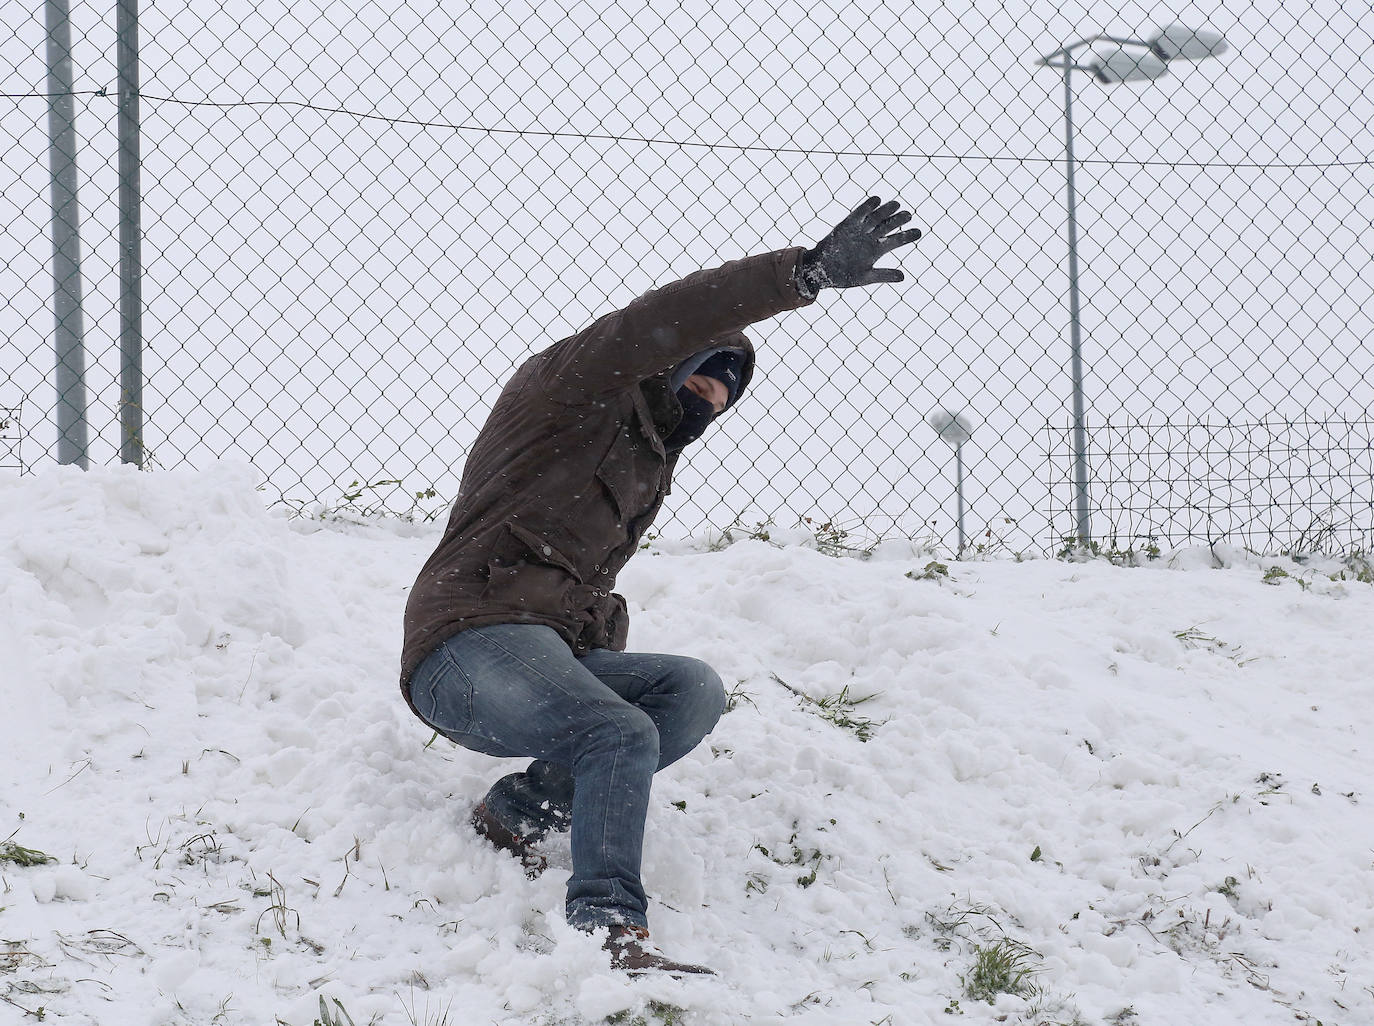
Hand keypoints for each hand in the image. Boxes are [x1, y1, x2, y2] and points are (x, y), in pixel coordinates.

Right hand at [798, 197, 922, 294]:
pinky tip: (877, 200)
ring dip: (886, 211)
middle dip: (899, 220)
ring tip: (897, 205)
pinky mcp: (847, 225)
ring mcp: (859, 230)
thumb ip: (884, 275)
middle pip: (888, 225)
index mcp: (877, 250)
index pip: (896, 240)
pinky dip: (867, 207)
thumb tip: (903, 277)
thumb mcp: (865, 277)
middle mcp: (870, 238)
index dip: (907, 236)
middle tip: (909, 215)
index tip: (919, 232)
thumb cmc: (843, 275)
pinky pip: (859, 213)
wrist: (822, 270)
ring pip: (876, 217)